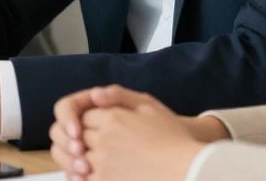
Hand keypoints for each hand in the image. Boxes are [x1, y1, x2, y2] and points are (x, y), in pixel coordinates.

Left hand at [51, 86, 208, 180]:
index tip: (100, 126)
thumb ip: (118, 95)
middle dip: (83, 138)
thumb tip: (93, 95)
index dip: (89, 121)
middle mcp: (104, 140)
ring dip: (82, 158)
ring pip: (78, 158)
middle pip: (79, 136)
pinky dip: (85, 175)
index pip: (83, 116)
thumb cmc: (172, 137)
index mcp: (112, 118)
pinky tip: (98, 173)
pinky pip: (85, 178)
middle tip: (96, 143)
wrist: (187, 169)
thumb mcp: (148, 105)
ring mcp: (103, 163)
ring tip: (99, 159)